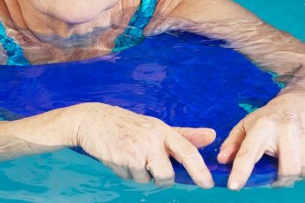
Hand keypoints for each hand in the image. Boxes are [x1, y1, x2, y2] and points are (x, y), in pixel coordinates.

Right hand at [72, 103, 215, 187]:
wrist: (92, 119)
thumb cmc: (127, 124)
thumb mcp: (155, 126)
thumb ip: (183, 134)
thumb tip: (211, 135)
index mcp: (162, 130)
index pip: (187, 151)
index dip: (199, 170)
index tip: (207, 184)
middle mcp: (151, 138)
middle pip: (167, 174)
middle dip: (162, 180)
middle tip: (152, 170)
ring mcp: (135, 148)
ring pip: (146, 179)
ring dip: (139, 175)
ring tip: (129, 157)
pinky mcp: (120, 158)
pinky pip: (129, 177)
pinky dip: (125, 172)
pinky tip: (118, 157)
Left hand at [217, 92, 304, 189]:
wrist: (300, 104)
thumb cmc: (268, 118)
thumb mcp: (246, 125)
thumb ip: (233, 143)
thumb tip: (222, 160)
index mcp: (263, 126)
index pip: (249, 152)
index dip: (241, 171)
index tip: (234, 186)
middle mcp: (286, 131)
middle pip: (287, 169)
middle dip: (279, 180)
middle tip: (272, 178)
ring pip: (301, 171)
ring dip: (291, 176)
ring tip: (283, 165)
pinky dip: (302, 172)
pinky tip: (296, 161)